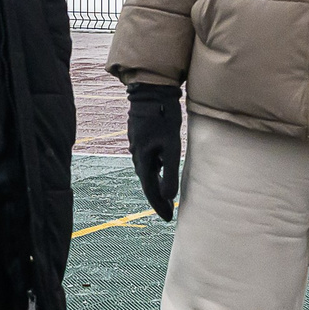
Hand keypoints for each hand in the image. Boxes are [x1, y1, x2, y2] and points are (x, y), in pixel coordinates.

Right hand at [127, 81, 182, 220]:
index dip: (159, 205)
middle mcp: (137, 154)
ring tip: (165, 193)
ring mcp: (137, 144)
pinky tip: (160, 166)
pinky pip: (146, 158)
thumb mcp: (172, 146)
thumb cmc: (164, 117)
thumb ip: (170, 172)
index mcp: (143, 159)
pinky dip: (154, 168)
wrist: (151, 91)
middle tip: (168, 211)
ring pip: (146, 169)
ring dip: (155, 183)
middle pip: (147, 181)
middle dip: (157, 197)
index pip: (151, 189)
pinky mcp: (140, 136)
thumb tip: (168, 196)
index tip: (168, 218)